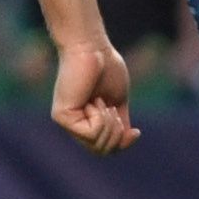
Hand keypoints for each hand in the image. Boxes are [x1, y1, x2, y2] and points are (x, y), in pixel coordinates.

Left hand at [50, 32, 136, 150]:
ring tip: (103, 102)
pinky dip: (100, 118)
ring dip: (109, 124)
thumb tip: (127, 139)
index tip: (136, 132)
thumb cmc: (106, 67)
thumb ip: (120, 122)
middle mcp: (74, 125)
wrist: (93, 48)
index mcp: (87, 122)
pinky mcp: (61, 117)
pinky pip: (91, 133)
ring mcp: (66, 121)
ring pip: (97, 144)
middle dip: (117, 134)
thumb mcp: (118, 100)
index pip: (104, 149)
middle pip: (102, 150)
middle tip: (112, 109)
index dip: (122, 145)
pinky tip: (94, 101)